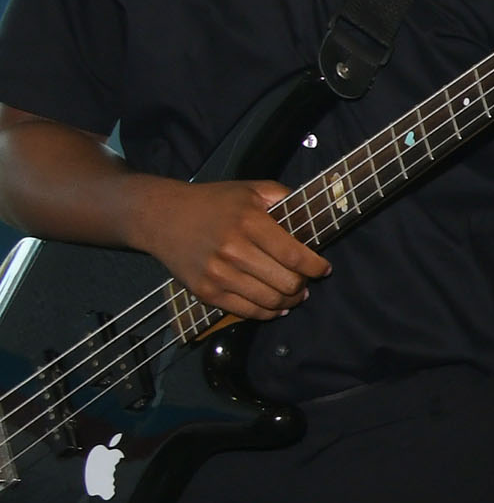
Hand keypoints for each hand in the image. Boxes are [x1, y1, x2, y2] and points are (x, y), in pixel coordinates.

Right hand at [135, 177, 329, 318]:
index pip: (295, 256)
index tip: (323, 269)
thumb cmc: (212, 202)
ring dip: (289, 301)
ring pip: (270, 301)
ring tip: (294, 294)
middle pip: (287, 283)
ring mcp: (217, 274)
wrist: (160, 217)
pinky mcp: (205, 292)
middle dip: (304, 285)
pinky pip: (247, 312)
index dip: (316, 267)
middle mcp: (233, 250)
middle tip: (306, 281)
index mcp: (249, 222)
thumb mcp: (250, 189)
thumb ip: (283, 197)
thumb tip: (313, 211)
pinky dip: (267, 312)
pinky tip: (276, 306)